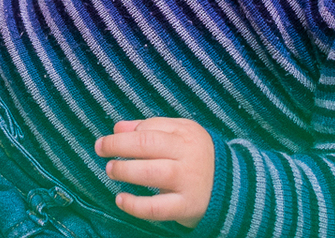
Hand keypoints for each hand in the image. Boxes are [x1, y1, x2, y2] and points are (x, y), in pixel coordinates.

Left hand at [95, 118, 213, 228]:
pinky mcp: (187, 206)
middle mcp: (188, 154)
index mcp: (186, 133)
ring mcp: (188, 181)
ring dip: (125, 171)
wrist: (232, 188)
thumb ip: (150, 128)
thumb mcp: (180, 135)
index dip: (124, 134)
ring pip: (151, 173)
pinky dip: (135, 205)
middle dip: (118, 146)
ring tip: (111, 171)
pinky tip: (121, 199)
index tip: (108, 139)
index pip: (149, 128)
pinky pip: (156, 207)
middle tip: (101, 149)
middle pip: (147, 144)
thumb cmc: (196, 157)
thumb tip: (118, 127)